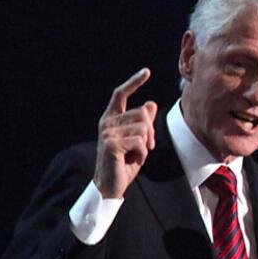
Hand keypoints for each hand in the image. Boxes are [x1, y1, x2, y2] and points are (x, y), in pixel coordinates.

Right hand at [95, 68, 157, 198]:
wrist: (110, 186)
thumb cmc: (123, 164)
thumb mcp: (137, 141)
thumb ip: (143, 123)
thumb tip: (150, 103)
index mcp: (110, 119)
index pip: (120, 94)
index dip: (134, 82)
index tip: (147, 71)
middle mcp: (107, 122)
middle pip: (142, 114)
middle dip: (150, 132)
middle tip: (146, 148)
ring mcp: (107, 132)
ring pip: (143, 128)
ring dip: (146, 145)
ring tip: (135, 156)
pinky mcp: (112, 144)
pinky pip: (140, 142)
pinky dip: (142, 154)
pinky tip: (133, 161)